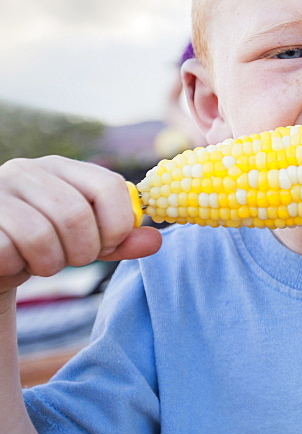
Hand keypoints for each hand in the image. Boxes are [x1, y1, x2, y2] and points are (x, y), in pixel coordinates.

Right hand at [0, 156, 161, 291]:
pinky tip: (15, 262)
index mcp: (62, 167)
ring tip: (42, 262)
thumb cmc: (43, 244)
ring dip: (50, 263)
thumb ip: (119, 240)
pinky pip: (8, 250)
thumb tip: (155, 241)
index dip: (117, 224)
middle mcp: (27, 171)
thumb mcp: (85, 239)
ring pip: (40, 235)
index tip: (109, 246)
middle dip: (84, 251)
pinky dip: (18, 266)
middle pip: (76, 214)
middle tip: (74, 260)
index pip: (109, 186)